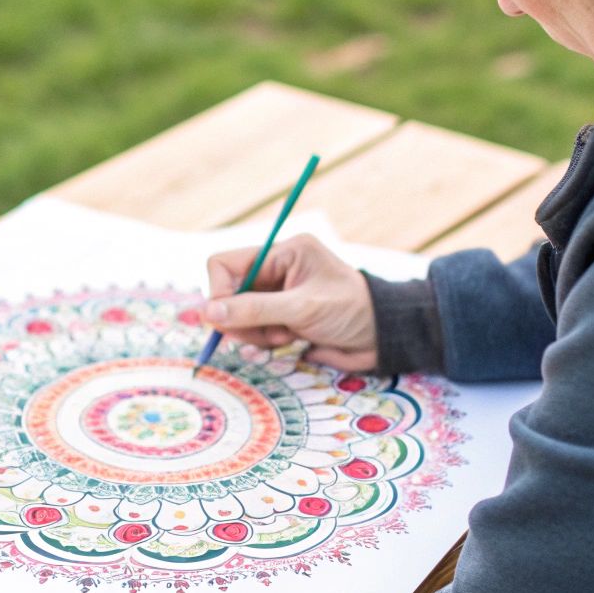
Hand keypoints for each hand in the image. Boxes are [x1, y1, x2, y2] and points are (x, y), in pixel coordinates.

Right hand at [202, 233, 376, 371]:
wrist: (384, 338)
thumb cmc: (351, 312)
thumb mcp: (302, 308)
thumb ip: (254, 309)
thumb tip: (209, 313)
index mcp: (283, 252)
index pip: (225, 264)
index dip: (220, 293)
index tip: (227, 320)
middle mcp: (277, 269)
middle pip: (229, 292)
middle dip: (241, 318)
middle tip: (265, 334)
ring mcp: (279, 294)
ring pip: (239, 314)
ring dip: (255, 332)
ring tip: (285, 336)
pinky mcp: (283, 317)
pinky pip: (255, 329)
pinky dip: (265, 340)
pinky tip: (291, 340)